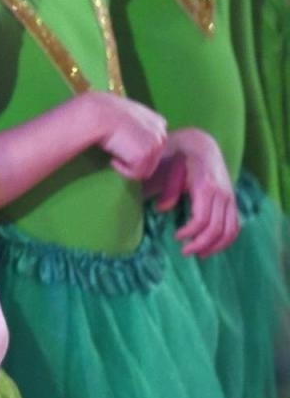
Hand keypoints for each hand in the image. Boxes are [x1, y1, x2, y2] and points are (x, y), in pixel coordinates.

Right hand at [82, 91, 165, 180]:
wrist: (98, 114)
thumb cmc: (104, 113)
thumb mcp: (127, 114)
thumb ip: (136, 125)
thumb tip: (132, 140)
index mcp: (158, 122)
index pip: (155, 145)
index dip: (138, 149)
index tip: (123, 147)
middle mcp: (161, 134)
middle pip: (152, 160)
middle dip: (135, 159)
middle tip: (117, 153)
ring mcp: (155, 146)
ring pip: (145, 169)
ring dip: (128, 165)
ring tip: (114, 155)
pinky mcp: (144, 155)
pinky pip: (135, 174)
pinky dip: (122, 170)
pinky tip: (113, 159)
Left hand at [154, 128, 237, 257]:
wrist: (199, 143)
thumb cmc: (177, 154)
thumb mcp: (168, 165)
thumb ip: (167, 187)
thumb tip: (162, 209)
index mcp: (206, 186)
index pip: (202, 219)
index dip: (190, 232)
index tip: (176, 237)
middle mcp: (222, 193)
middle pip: (217, 228)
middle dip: (200, 244)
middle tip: (184, 251)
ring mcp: (230, 197)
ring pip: (230, 230)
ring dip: (215, 246)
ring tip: (198, 254)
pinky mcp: (232, 200)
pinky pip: (235, 225)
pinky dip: (226, 240)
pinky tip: (211, 247)